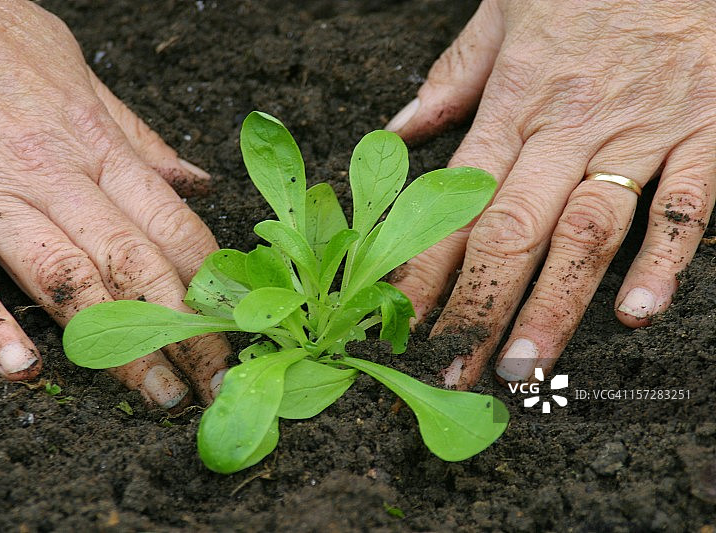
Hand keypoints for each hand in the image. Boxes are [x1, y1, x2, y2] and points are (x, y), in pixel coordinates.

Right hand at [0, 0, 228, 406]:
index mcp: (97, 144)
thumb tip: (197, 184)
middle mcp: (53, 174)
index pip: (174, 227)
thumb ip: (138, 139)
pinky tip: (23, 370)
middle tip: (220, 384)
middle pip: (135, 265)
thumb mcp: (80, 74)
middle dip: (186, 331)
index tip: (244, 329)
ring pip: (65, 279)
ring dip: (117, 345)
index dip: (215, 285)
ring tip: (159, 394)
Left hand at [386, 0, 715, 388]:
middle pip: (512, 232)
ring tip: (523, 367)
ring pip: (587, 233)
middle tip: (452, 371)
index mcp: (515, 103)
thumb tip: (399, 128)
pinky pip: (684, 204)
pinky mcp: (705, 133)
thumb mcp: (504, 10)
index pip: (455, 202)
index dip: (423, 268)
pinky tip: (638, 314)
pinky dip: (664, 260)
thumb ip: (452, 76)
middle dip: (477, 308)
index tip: (400, 322)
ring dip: (554, 306)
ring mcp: (639, 134)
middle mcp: (568, 129)